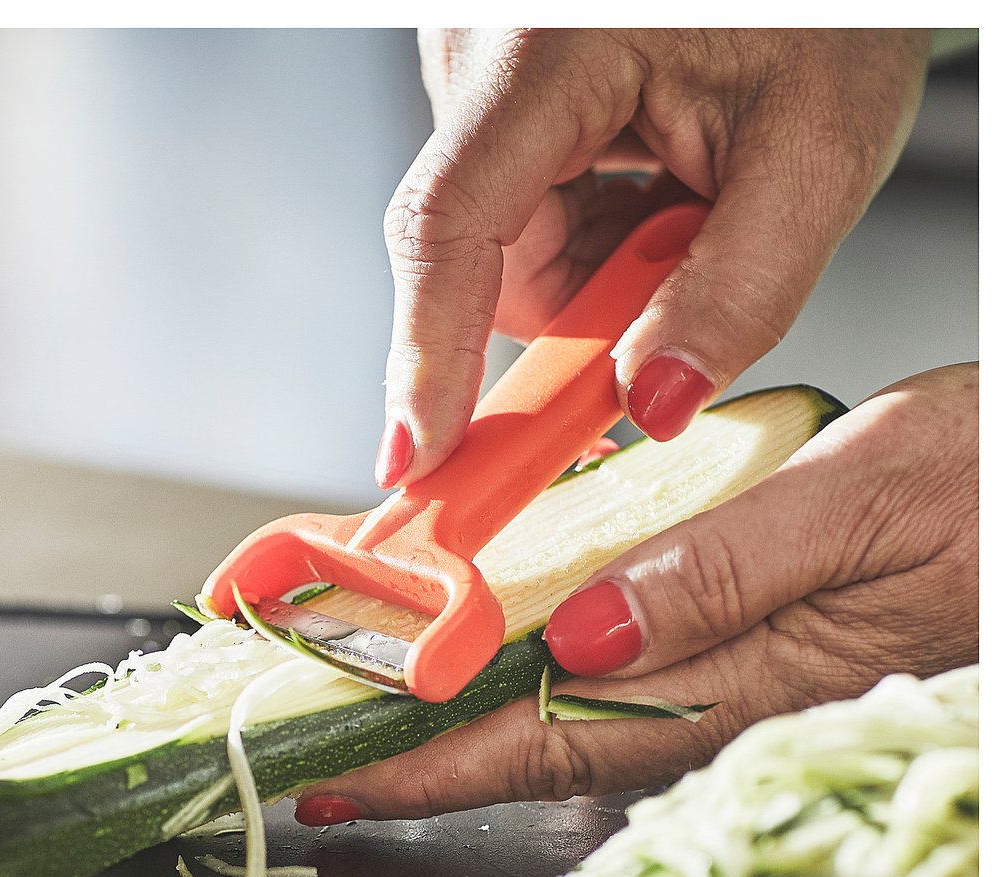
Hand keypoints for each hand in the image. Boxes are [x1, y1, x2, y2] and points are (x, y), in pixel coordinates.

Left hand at [301, 364, 977, 821]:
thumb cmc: (993, 499)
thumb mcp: (863, 501)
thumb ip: (723, 572)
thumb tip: (583, 632)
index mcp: (742, 674)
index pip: (547, 742)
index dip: (432, 767)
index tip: (338, 783)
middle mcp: (724, 694)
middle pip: (537, 741)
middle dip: (422, 749)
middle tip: (322, 742)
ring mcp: (734, 677)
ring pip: (569, 710)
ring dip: (466, 708)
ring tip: (375, 692)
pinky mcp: (749, 645)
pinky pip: (619, 669)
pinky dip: (534, 659)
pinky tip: (497, 640)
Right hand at [375, 28, 930, 487]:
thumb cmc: (830, 10)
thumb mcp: (817, 147)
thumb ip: (740, 291)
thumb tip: (652, 407)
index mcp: (546, 46)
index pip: (449, 223)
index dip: (428, 356)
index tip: (421, 457)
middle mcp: (486, 53)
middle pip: (479, 258)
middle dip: (576, 309)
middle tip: (677, 286)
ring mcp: (484, 75)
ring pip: (502, 254)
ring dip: (592, 274)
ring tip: (684, 202)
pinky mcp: (496, 100)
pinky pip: (518, 224)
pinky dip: (589, 241)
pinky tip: (652, 188)